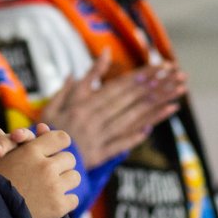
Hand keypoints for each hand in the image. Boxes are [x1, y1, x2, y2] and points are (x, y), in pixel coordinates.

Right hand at [0, 127, 79, 217]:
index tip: (54, 150)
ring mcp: (54, 187)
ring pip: (74, 177)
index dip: (59, 143)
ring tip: (52, 188)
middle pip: (69, 159)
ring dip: (65, 182)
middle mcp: (46, 167)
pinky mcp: (58, 207)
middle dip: (61, 165)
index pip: (61, 138)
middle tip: (51, 172)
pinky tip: (52, 204)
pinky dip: (65, 202)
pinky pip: (74, 199)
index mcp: (31, 151)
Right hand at [39, 52, 185, 168]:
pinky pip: (124, 142)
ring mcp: (100, 138)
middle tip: (179, 76)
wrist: (38, 162)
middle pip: (131, 101)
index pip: (119, 87)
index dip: (142, 76)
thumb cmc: (47, 128)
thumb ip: (83, 81)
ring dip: (157, 108)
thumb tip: (103, 56)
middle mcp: (95, 120)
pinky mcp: (102, 153)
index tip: (162, 66)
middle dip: (157, 87)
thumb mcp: (57, 101)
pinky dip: (140, 133)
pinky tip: (156, 123)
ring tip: (178, 97)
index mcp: (84, 105)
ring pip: (133, 120)